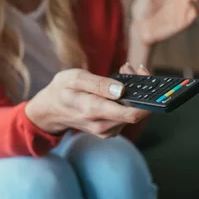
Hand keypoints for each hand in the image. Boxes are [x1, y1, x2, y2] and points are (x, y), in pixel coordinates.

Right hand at [25, 68, 150, 138]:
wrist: (51, 110)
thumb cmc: (62, 90)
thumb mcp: (74, 78)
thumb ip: (98, 84)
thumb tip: (122, 90)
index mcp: (95, 111)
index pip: (133, 113)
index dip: (146, 97)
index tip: (143, 77)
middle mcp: (104, 126)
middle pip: (137, 112)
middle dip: (139, 87)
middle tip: (129, 67)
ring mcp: (108, 130)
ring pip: (134, 113)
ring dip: (134, 92)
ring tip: (124, 71)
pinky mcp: (111, 129)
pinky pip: (127, 115)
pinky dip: (128, 99)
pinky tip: (120, 86)